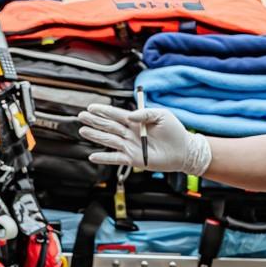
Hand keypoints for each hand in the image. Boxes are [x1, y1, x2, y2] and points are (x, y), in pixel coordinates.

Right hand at [77, 104, 211, 175]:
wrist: (183, 150)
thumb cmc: (174, 131)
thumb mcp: (162, 115)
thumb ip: (145, 113)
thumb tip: (130, 116)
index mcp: (136, 121)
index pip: (116, 115)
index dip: (103, 111)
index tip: (92, 107)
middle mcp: (131, 133)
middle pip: (109, 126)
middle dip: (95, 121)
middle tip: (81, 116)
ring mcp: (130, 146)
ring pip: (109, 140)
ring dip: (96, 136)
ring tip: (83, 131)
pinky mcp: (133, 159)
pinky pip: (116, 158)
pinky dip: (104, 158)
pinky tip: (93, 156)